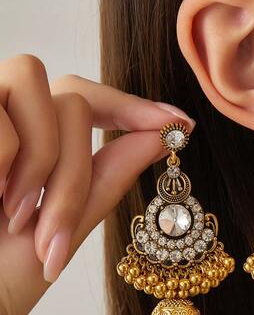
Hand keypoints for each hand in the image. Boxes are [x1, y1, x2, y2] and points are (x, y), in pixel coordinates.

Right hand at [0, 54, 194, 314]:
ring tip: (12, 215)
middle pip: (70, 98)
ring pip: (32, 81)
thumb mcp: (58, 233)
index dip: (128, 104)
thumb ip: (102, 181)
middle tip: (53, 232)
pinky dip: (3, 158)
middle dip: (76, 168)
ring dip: (40, 158)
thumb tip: (159, 138)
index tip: (174, 123)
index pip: (80, 97)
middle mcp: (1, 121)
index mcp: (26, 146)